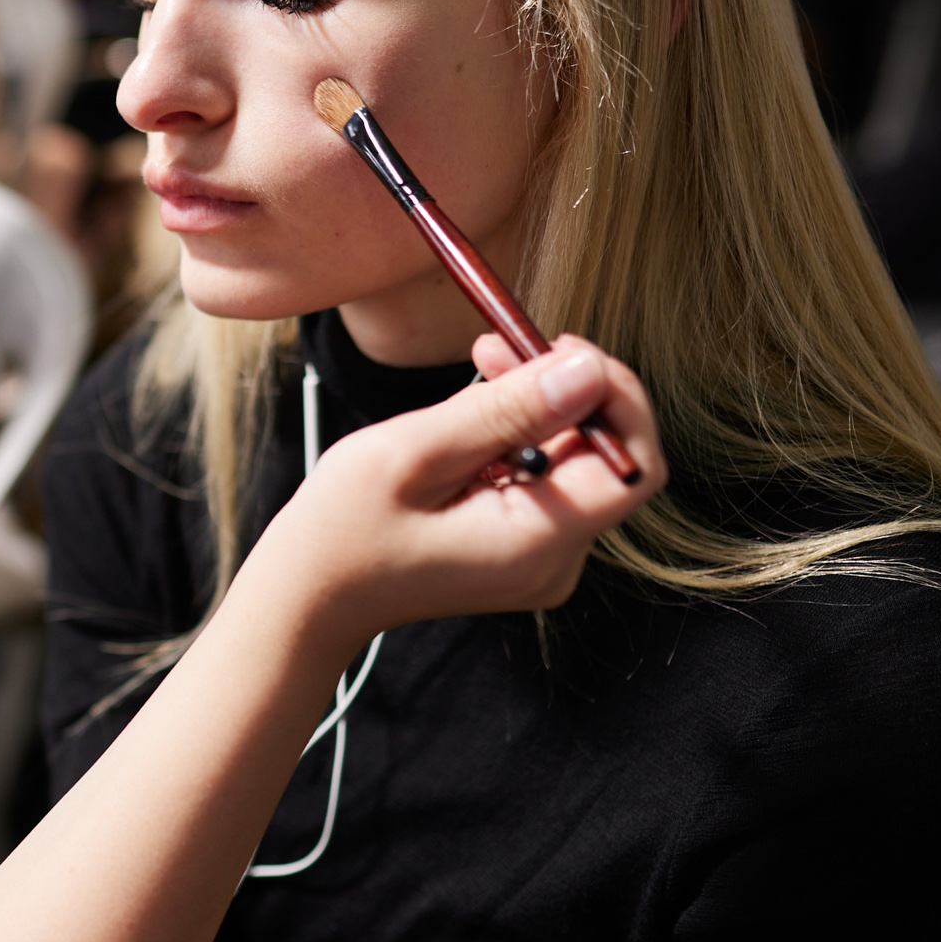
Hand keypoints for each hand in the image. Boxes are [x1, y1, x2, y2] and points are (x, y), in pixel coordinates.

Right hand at [238, 337, 665, 649]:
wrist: (307, 597)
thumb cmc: (341, 531)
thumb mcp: (414, 454)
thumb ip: (507, 410)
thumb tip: (588, 369)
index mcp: (535, 546)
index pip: (633, 465)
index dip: (618, 397)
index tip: (564, 349)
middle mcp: (554, 562)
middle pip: (607, 458)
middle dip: (567, 389)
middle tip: (501, 345)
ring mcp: (541, 561)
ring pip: (577, 462)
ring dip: (539, 407)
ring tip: (482, 366)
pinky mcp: (522, 551)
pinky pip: (548, 480)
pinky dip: (520, 436)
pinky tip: (473, 416)